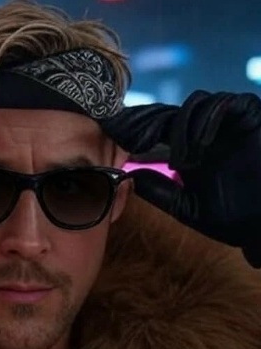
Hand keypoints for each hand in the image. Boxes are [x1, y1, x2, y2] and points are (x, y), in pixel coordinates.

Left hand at [102, 91, 260, 266]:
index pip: (161, 130)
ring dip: (184, 127)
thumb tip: (129, 176)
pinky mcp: (250, 117)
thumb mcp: (186, 207)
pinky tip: (202, 143)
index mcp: (190, 151)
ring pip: (198, 104)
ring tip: (184, 158)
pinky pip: (228, 104)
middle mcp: (206, 134)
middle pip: (175, 113)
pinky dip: (211, 118)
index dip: (144, 131)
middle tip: (144, 140)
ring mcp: (228, 124)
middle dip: (157, 124)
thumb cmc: (232, 218)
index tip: (125, 138)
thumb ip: (159, 190)